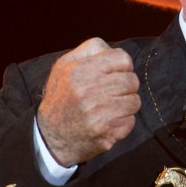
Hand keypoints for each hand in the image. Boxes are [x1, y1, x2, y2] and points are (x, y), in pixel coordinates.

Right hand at [36, 38, 140, 165]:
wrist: (50, 137)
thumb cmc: (61, 97)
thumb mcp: (64, 66)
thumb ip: (89, 49)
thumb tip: (112, 49)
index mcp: (79, 70)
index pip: (123, 58)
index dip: (122, 66)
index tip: (114, 74)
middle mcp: (88, 90)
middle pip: (131, 80)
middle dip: (125, 87)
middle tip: (112, 93)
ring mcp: (98, 112)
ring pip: (134, 101)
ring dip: (126, 105)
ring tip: (109, 108)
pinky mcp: (105, 131)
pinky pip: (131, 121)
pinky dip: (123, 123)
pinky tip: (107, 122)